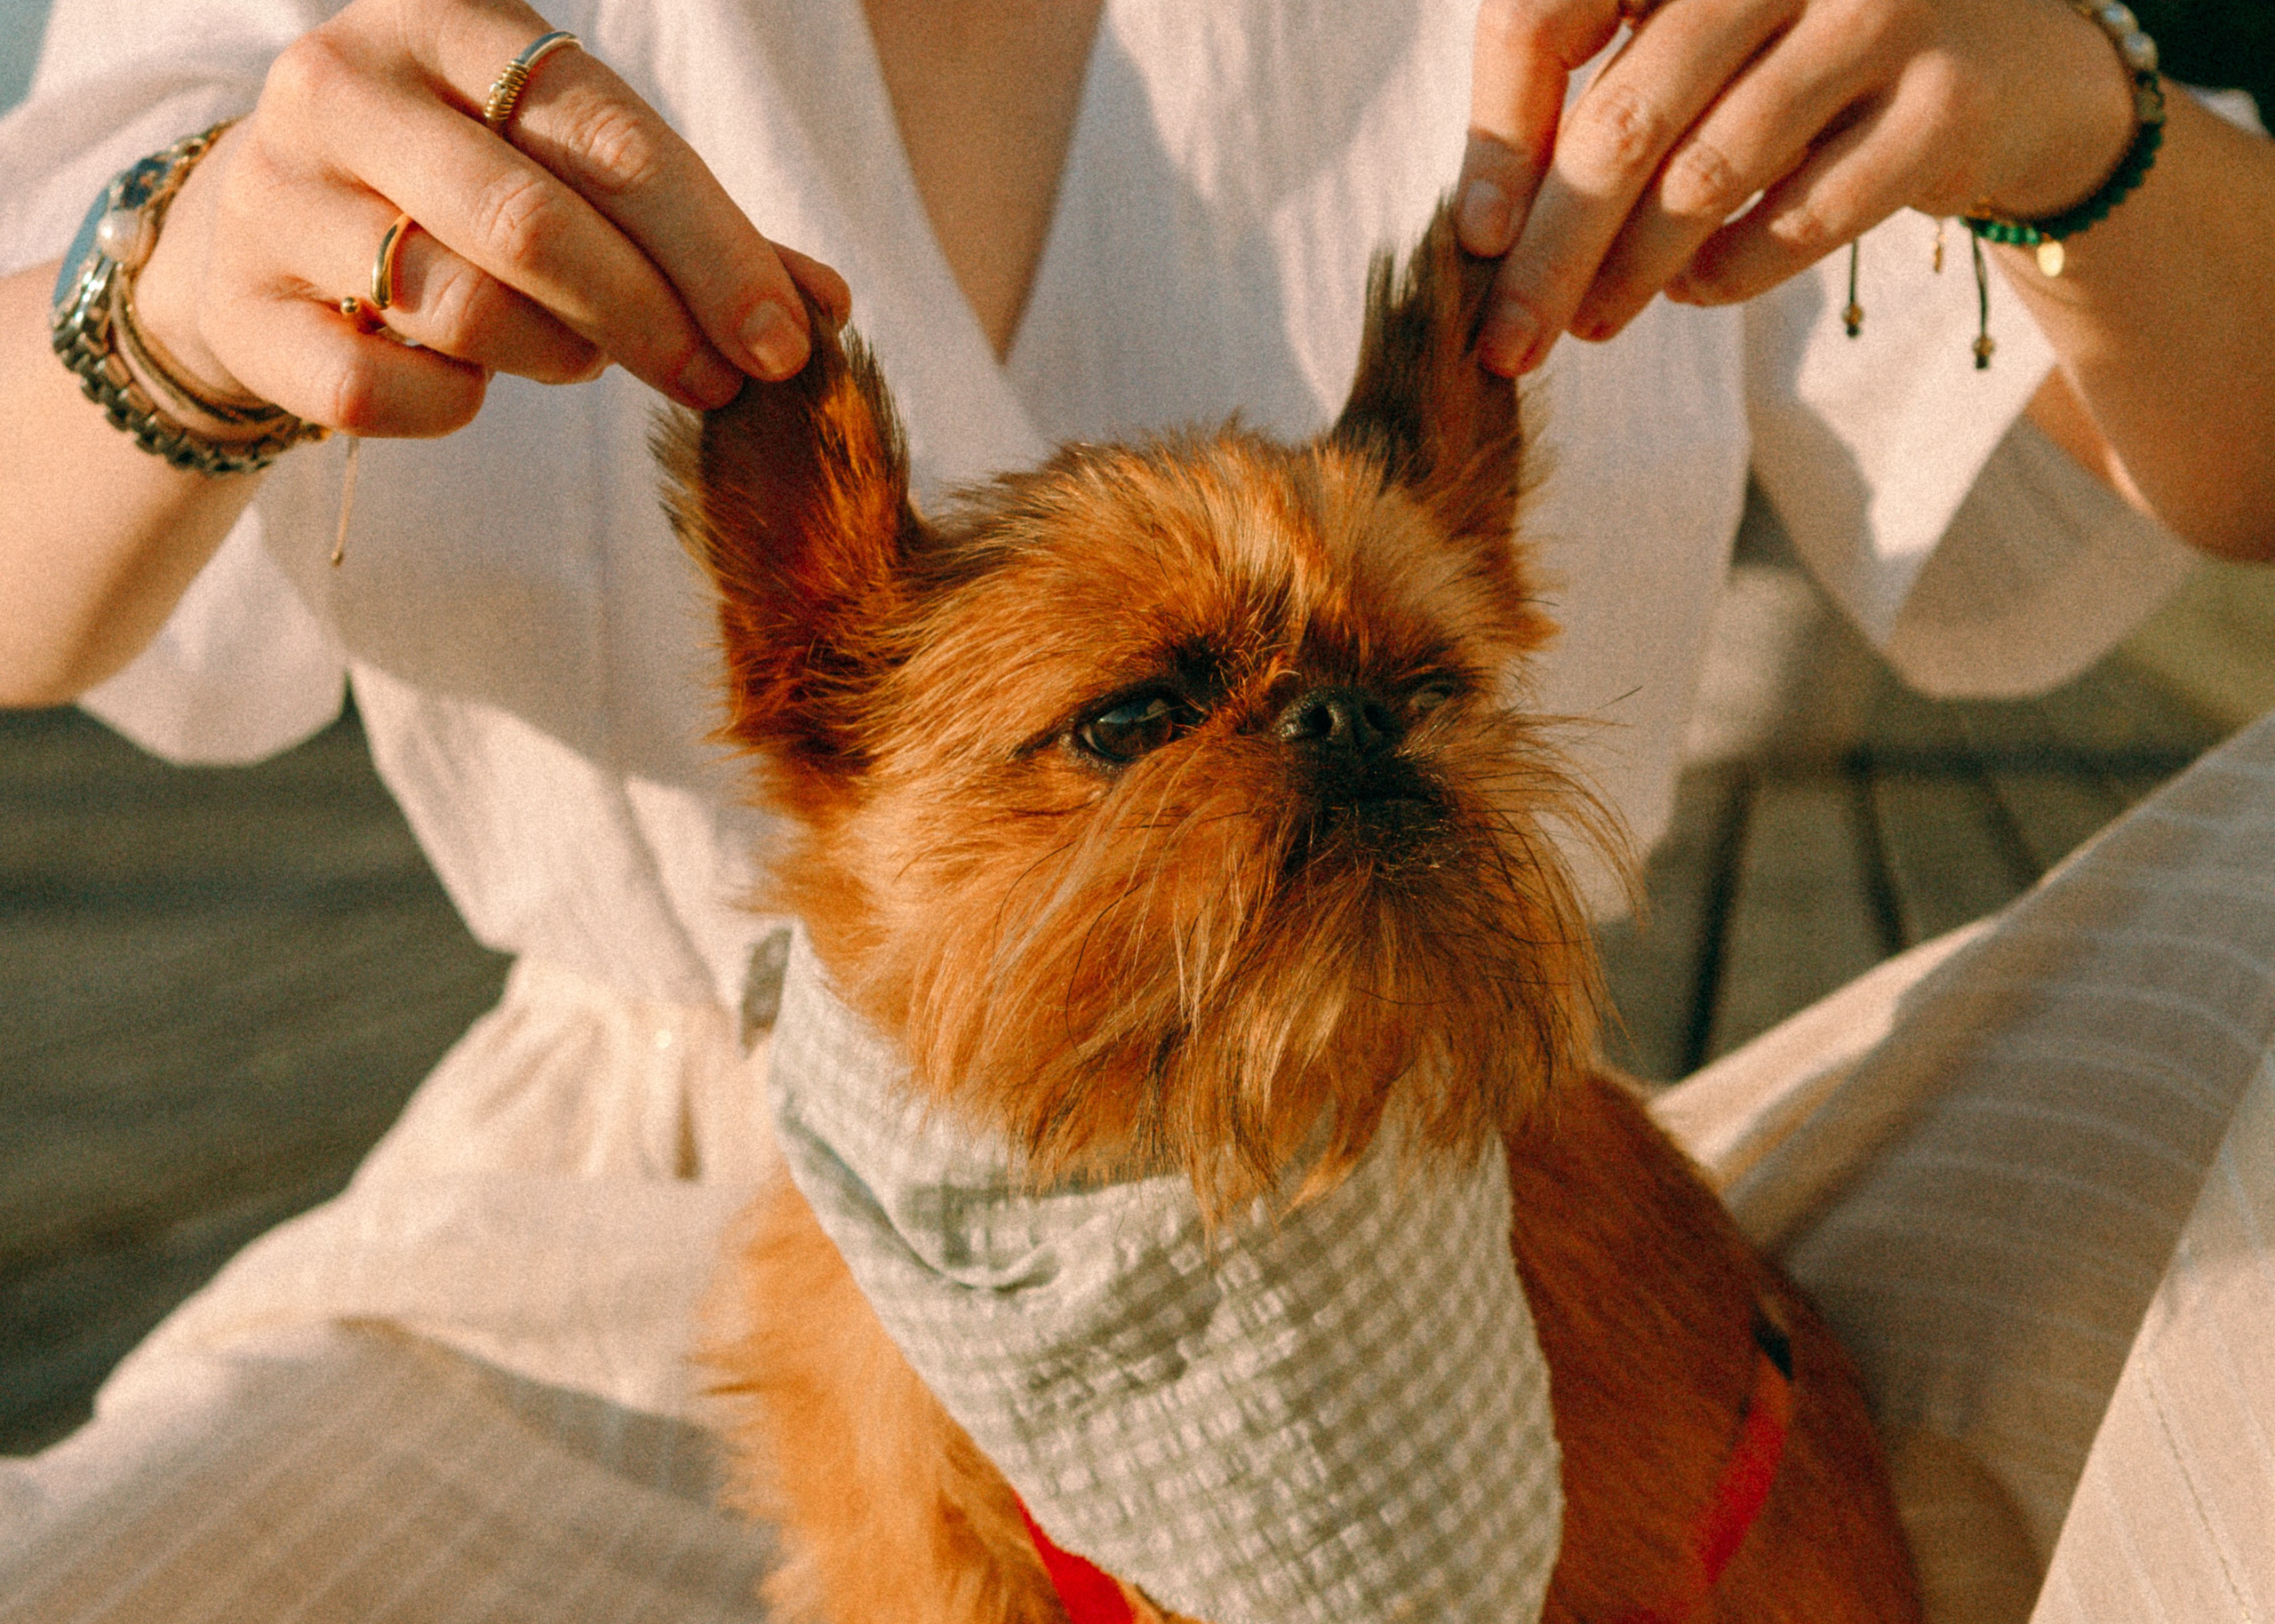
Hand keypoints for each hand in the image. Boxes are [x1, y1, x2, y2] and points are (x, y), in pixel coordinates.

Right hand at [132, 0, 851, 435]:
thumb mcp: (568, 173)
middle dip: (653, 320)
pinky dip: (450, 407)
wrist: (259, 233)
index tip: (787, 342)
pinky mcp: (242, 302)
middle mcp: (349, 84)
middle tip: (719, 383)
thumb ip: (695, 232)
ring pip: (463, 308)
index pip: (611, 139)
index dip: (714, 251)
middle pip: (535, 225)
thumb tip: (828, 307)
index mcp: (453, 26)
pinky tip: (467, 385)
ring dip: (558, 356)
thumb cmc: (457, 192)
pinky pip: (377, 388)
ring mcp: (277, 189)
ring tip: (578, 353)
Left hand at [1455, 0, 2141, 374]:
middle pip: (1623, 121)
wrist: (2015, 60)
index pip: (1546, 10)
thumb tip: (1488, 227)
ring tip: (1590, 321)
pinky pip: (1797, 222)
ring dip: (1629, 274)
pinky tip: (1690, 289)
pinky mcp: (1945, 104)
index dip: (1497, 137)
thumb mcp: (1692, 32)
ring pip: (1703, 180)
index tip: (1476, 241)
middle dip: (1551, 253)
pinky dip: (1724, 275)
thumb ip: (1596, 87)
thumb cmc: (1800, 47)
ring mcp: (1880, 12)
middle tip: (1506, 340)